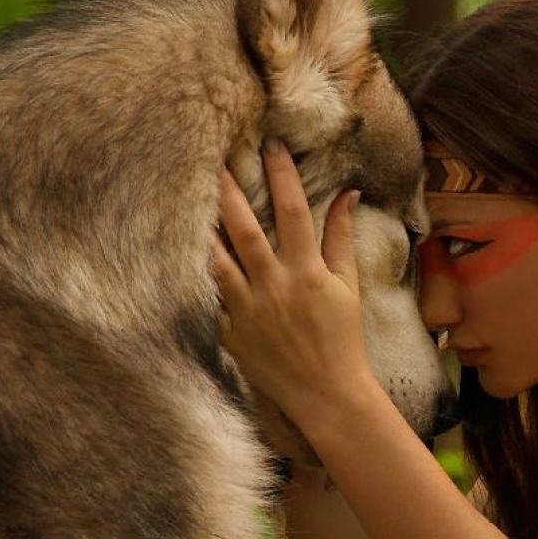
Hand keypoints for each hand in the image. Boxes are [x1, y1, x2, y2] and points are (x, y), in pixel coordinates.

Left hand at [212, 138, 374, 431]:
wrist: (327, 394)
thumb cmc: (343, 338)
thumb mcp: (348, 285)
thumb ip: (341, 238)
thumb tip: (347, 195)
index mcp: (306, 271)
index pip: (292, 210)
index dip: (281, 173)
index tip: (271, 144)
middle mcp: (274, 286)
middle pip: (243, 228)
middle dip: (228, 191)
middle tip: (214, 160)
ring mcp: (248, 310)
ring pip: (217, 260)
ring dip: (205, 229)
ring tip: (191, 202)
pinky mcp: (232, 333)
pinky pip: (213, 298)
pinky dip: (205, 276)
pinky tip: (190, 254)